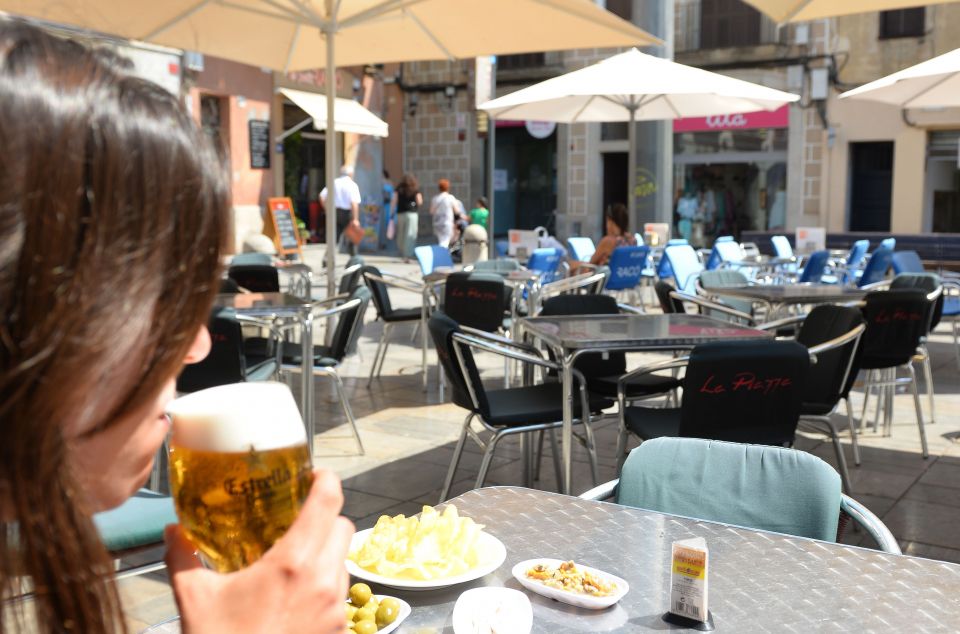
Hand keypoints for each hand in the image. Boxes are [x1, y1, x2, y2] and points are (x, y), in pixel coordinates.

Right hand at [165, 470, 353, 633]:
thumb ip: (183, 557)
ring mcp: (336, 610)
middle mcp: (323, 581)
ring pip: (344, 560)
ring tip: (292, 558)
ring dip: (325, 551)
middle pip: (343, 526)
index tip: (309, 475)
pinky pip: (340, 593)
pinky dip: (324, 584)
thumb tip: (172, 529)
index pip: (328, 501)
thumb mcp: (194, 600)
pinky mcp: (339, 632)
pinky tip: (295, 595)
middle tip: (296, 518)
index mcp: (293, 563)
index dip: (324, 480)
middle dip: (325, 516)